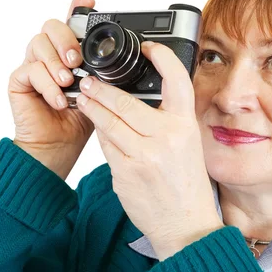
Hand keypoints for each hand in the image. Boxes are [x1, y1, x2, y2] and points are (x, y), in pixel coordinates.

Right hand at [8, 0, 95, 178]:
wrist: (59, 146)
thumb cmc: (79, 119)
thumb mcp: (99, 92)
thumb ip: (103, 73)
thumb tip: (120, 59)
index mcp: (69, 53)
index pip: (71, 23)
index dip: (77, 9)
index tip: (89, 4)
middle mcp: (49, 55)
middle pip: (51, 25)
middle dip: (66, 39)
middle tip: (77, 60)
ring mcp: (32, 65)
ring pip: (38, 43)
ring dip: (56, 62)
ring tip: (68, 82)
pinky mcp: (19, 81)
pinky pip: (30, 71)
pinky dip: (48, 85)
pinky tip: (59, 100)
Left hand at [75, 41, 222, 260]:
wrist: (185, 224)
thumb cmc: (186, 183)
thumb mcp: (188, 144)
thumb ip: (168, 120)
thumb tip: (139, 97)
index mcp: (185, 126)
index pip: (176, 80)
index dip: (162, 57)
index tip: (149, 47)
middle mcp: (166, 138)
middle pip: (125, 103)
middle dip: (102, 89)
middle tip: (89, 81)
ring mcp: (143, 156)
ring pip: (109, 123)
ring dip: (92, 108)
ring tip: (83, 98)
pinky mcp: (124, 173)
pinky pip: (106, 146)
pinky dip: (100, 135)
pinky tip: (97, 129)